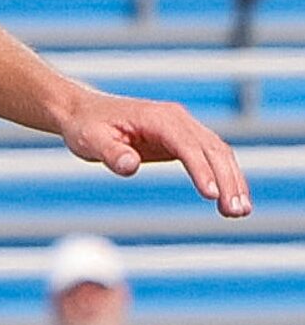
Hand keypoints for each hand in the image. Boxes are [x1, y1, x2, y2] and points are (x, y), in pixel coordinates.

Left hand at [54, 87, 251, 216]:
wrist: (85, 113)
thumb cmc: (87, 126)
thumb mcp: (91, 140)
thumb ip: (111, 153)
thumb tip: (130, 166)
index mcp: (158, 118)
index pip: (187, 145)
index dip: (201, 170)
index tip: (212, 195)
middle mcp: (178, 119)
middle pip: (213, 149)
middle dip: (228, 180)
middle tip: (236, 211)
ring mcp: (184, 128)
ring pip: (219, 153)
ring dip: (233, 181)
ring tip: (240, 211)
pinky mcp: (183, 140)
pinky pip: (211, 157)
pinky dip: (224, 177)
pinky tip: (230, 199)